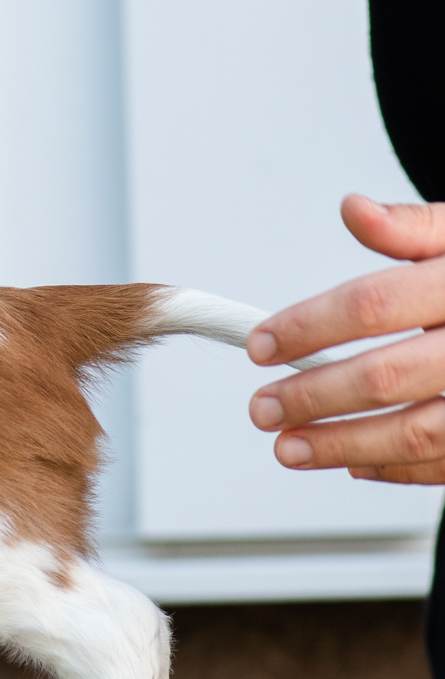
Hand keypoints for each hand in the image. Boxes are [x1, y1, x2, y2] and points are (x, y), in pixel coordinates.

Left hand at [247, 193, 444, 482]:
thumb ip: (413, 228)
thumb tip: (354, 210)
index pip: (373, 304)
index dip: (308, 327)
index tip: (261, 346)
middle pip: (386, 376)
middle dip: (312, 396)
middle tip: (263, 408)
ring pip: (416, 432)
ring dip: (343, 445)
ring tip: (290, 446)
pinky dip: (396, 468)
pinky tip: (355, 461)